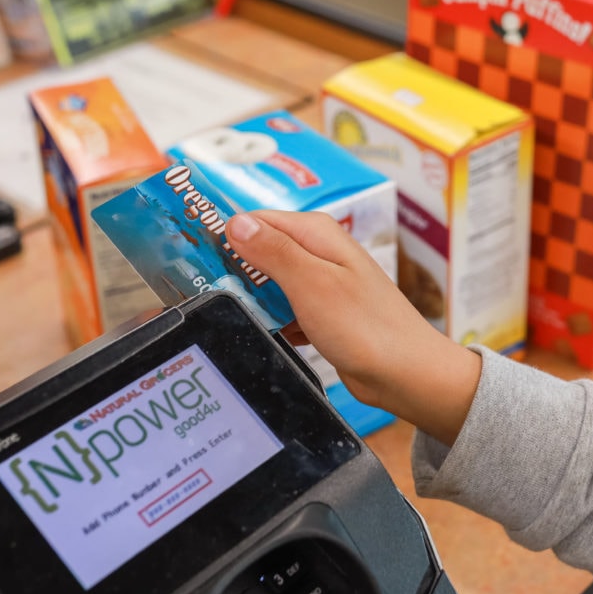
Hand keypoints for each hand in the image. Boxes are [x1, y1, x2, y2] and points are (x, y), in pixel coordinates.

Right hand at [226, 210, 481, 445]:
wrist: (406, 374)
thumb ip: (273, 252)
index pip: (253, 219)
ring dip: (251, 298)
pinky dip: (272, 319)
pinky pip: (283, 308)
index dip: (220, 233)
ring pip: (268, 282)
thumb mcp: (311, 284)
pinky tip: (268, 333)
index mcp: (316, 233)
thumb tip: (234, 222)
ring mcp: (321, 282)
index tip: (186, 251)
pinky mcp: (321, 312)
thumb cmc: (366, 327)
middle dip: (231, 268)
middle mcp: (318, 251)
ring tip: (232, 313)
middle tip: (201, 289)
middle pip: (258, 249)